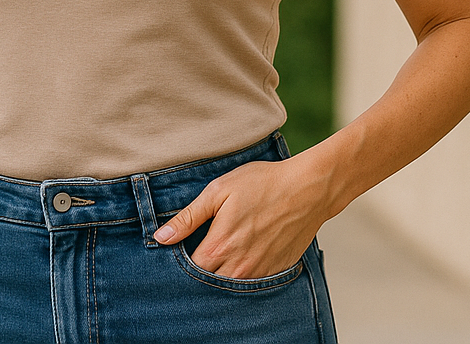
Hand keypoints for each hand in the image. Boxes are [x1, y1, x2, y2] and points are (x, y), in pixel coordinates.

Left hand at [151, 151, 334, 278]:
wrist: (308, 189)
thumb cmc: (262, 184)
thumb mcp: (219, 191)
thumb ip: (188, 217)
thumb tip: (161, 237)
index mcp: (219, 246)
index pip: (189, 268)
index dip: (182, 260)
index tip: (183, 246)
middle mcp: (238, 266)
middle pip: (208, 280)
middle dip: (201, 269)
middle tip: (203, 248)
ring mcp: (259, 272)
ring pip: (230, 284)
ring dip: (222, 273)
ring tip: (225, 251)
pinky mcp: (276, 271)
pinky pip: (253, 283)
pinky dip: (245, 273)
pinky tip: (245, 254)